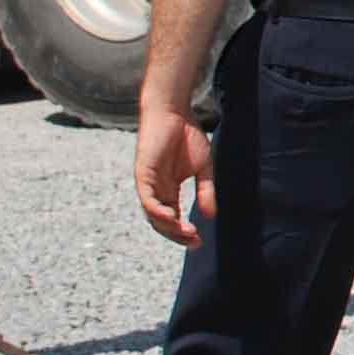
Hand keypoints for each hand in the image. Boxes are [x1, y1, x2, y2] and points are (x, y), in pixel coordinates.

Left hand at [134, 104, 210, 247]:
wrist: (174, 112)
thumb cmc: (187, 136)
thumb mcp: (203, 168)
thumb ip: (205, 191)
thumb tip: (210, 215)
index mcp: (168, 190)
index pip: (172, 218)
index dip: (183, 232)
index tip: (199, 241)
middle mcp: (156, 190)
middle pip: (161, 222)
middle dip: (177, 234)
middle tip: (194, 242)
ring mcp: (148, 184)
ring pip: (153, 215)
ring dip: (168, 227)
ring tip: (187, 233)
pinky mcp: (143, 175)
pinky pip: (147, 199)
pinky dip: (158, 211)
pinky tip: (171, 217)